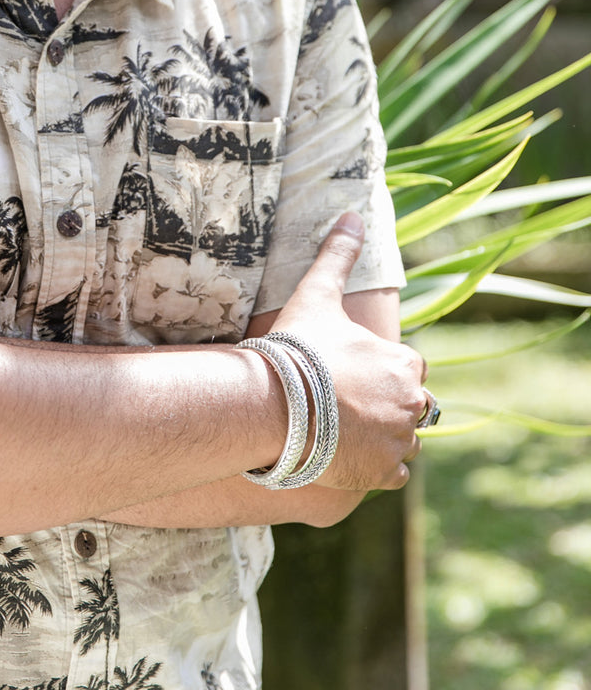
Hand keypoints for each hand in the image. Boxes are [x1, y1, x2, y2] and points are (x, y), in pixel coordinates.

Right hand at [269, 214, 426, 491]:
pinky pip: (394, 474)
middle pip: (411, 405)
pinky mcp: (384, 473)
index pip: (409, 366)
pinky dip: (377, 467)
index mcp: (405, 362)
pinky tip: (350, 457)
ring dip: (385, 436)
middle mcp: (413, 403)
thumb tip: (351, 215)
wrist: (277, 407)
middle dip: (387, 404)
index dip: (382, 368)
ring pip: (405, 440)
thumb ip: (336, 256)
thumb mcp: (316, 295)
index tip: (352, 371)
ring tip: (347, 432)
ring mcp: (399, 441)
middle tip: (347, 404)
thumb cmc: (298, 350)